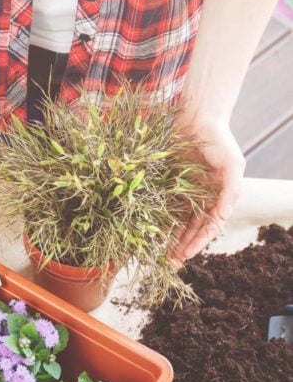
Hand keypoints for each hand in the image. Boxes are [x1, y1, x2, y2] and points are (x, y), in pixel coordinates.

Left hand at [170, 115, 244, 266]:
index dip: (198, 242)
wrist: (196, 118)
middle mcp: (202, 198)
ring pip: (176, 222)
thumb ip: (230, 190)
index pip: (209, 227)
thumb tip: (223, 217)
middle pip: (192, 229)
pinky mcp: (168, 184)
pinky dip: (157, 220)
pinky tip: (149, 234)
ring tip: (159, 256)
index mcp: (218, 197)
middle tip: (170, 264)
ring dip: (169, 239)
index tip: (186, 255)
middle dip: (182, 247)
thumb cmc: (218, 140)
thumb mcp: (231, 164)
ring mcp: (184, 192)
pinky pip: (162, 206)